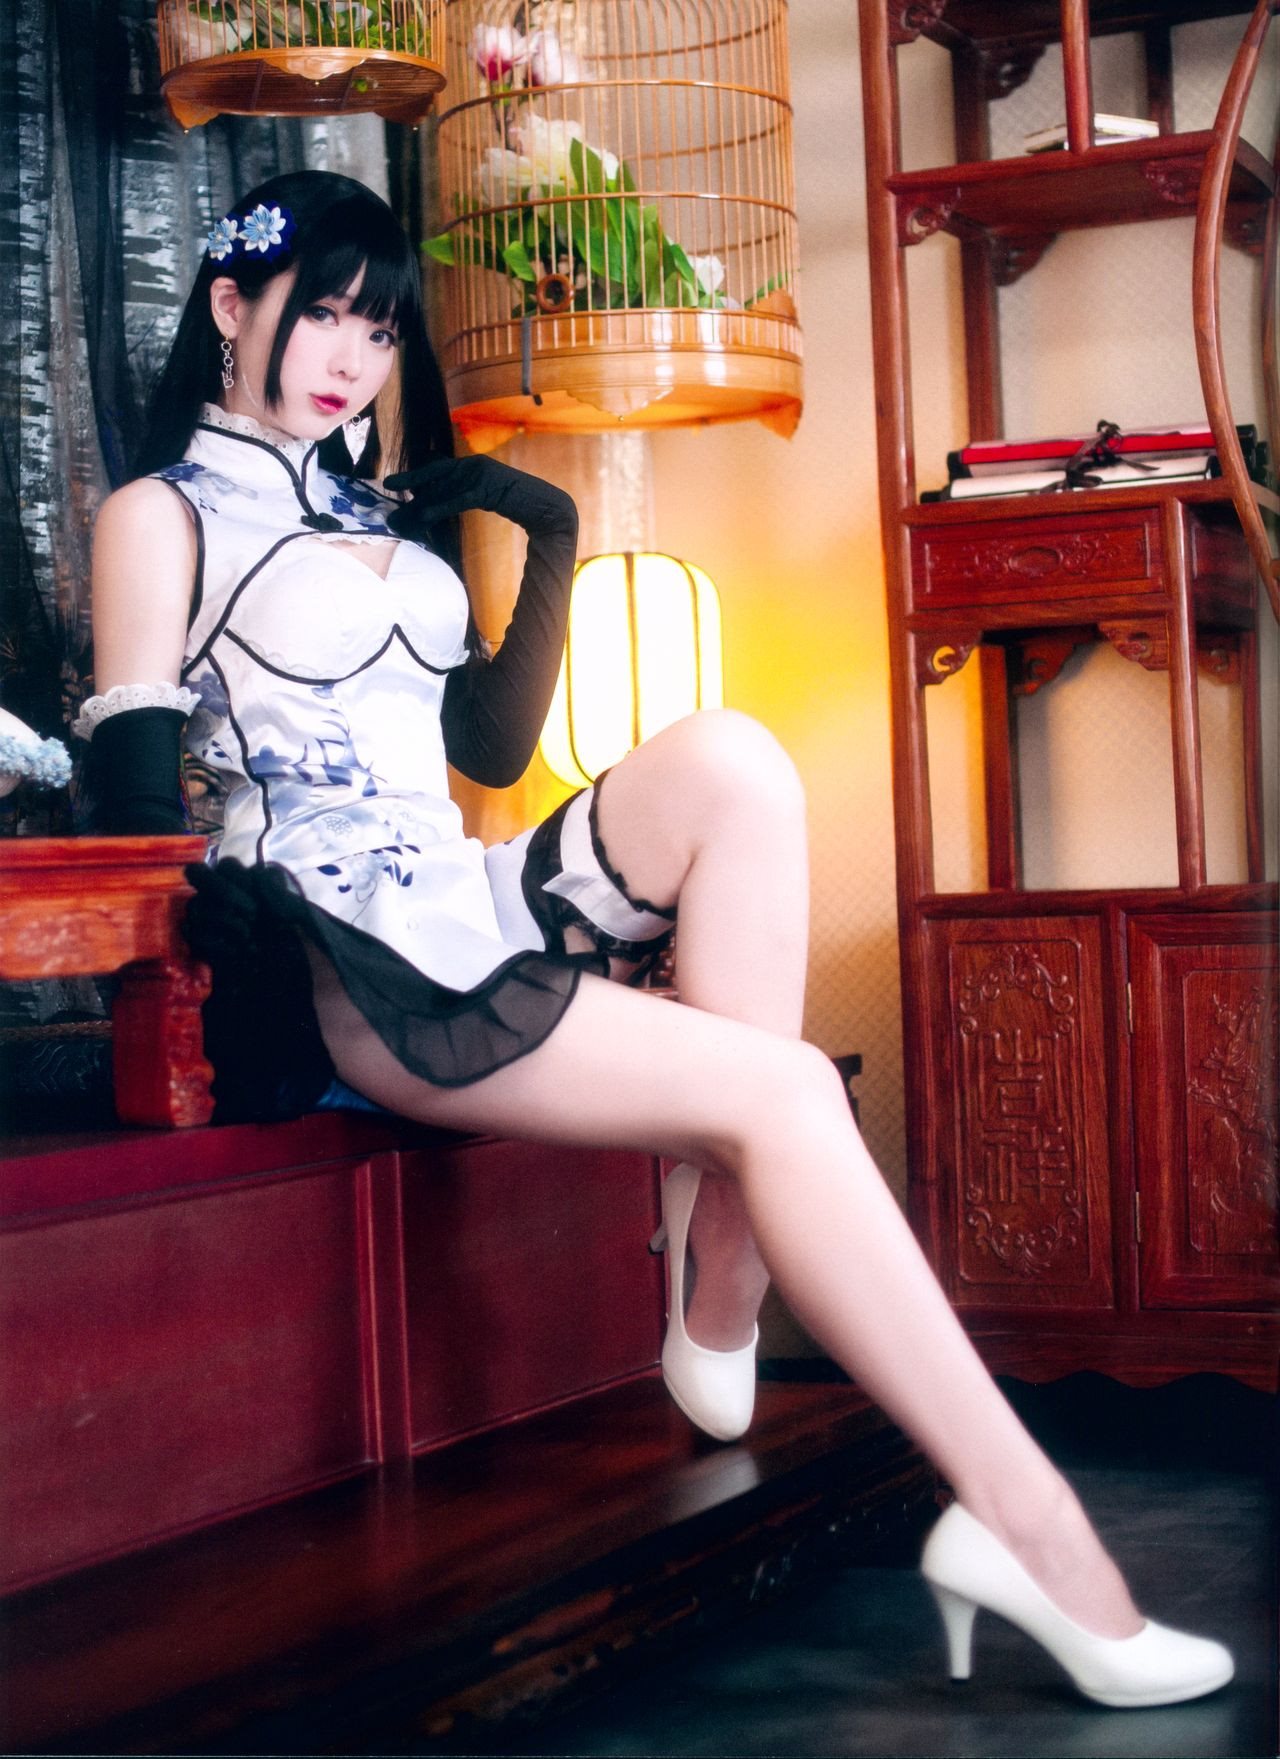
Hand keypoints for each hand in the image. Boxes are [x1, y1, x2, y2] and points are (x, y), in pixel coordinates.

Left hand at [384, 455, 575, 537]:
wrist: (550, 508)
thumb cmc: (521, 505)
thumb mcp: (489, 498)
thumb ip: (468, 496)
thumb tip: (442, 506)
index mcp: (474, 465)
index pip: (438, 468)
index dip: (415, 476)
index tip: (391, 483)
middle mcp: (474, 465)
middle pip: (434, 477)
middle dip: (410, 488)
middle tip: (387, 495)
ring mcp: (482, 474)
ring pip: (442, 490)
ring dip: (419, 507)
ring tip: (399, 519)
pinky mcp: (489, 489)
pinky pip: (457, 500)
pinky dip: (438, 508)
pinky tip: (423, 517)